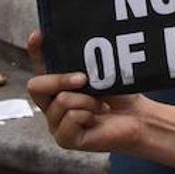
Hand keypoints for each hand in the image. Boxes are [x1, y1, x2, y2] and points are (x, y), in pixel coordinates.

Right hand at [27, 30, 145, 153]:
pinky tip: (96, 118)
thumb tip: (82, 46)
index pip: (41, 66)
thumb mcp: (103, 74)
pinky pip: (70, 119)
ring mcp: (56, 123)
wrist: (138, 118)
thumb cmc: (121, 96)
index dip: (36, 51)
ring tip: (101, 105)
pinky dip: (88, 115)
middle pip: (36, 86)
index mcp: (59, 85)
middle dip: (60, 79)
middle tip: (84, 79)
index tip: (38, 34)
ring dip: (87, 101)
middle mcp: (52, 104)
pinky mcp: (65, 139)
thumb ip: (86, 66)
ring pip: (60, 102)